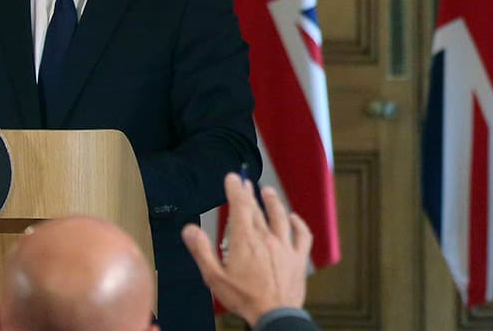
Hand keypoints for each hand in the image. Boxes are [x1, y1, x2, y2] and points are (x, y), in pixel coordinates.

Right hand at [182, 173, 312, 324]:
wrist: (274, 315)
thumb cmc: (244, 298)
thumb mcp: (215, 277)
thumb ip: (202, 251)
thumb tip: (190, 229)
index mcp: (245, 241)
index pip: (240, 206)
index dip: (235, 189)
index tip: (232, 178)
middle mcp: (266, 238)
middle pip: (257, 210)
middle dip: (249, 194)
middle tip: (245, 182)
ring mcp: (285, 246)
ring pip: (280, 217)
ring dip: (273, 202)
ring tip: (268, 191)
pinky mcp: (298, 257)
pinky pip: (302, 235)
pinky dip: (299, 224)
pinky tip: (294, 218)